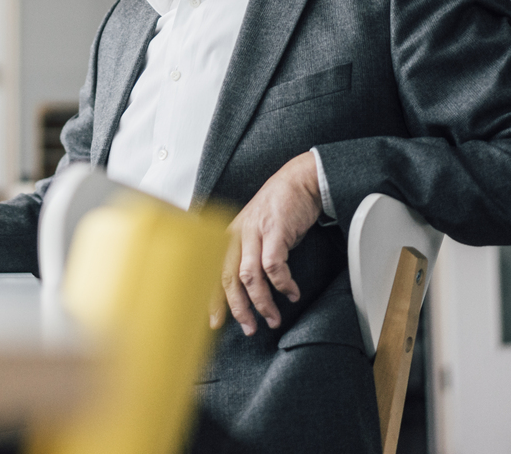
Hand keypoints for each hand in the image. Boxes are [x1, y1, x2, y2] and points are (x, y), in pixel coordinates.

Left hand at [212, 151, 323, 334]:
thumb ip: (247, 255)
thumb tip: (246, 290)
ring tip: (273, 318)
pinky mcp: (275, 231)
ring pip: (249, 276)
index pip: (212, 272)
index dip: (212, 299)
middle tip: (249, 328)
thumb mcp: (254, 231)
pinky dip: (283, 284)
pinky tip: (291, 294)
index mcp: (227, 236)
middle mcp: (236, 234)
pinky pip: (274, 266)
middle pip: (227, 278)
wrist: (299, 181)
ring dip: (262, 302)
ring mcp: (254, 231)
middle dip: (237, 308)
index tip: (214, 323)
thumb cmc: (278, 209)